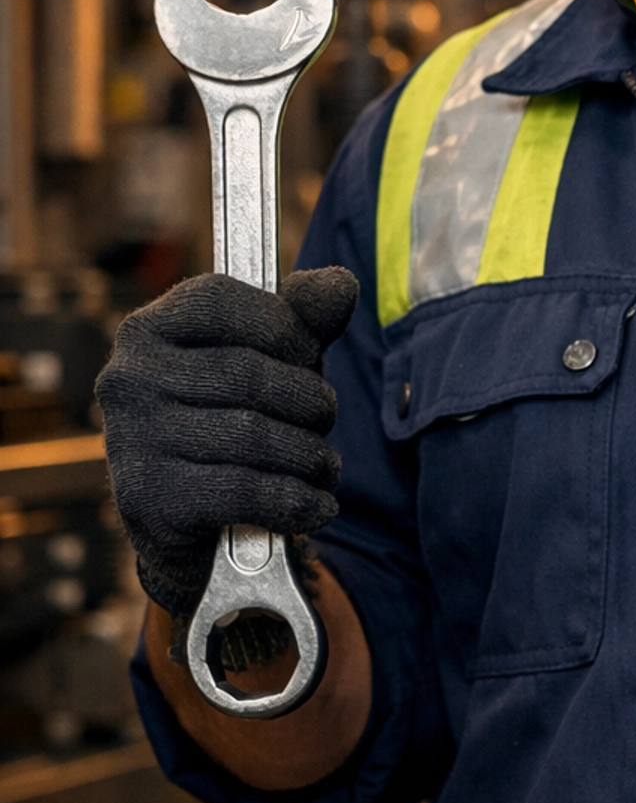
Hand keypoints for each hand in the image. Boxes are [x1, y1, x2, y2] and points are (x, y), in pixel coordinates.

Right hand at [97, 268, 358, 616]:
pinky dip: (298, 501)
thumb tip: (341, 285)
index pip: (219, 301)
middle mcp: (128, 379)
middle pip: (248, 374)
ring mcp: (131, 440)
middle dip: (310, 400)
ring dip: (310, 456)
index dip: (282, 324)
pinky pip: (246, 492)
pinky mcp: (148, 500)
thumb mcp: (266, 356)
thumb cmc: (228, 416)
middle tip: (324, 419)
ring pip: (254, 437)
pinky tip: (318, 505)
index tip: (311, 353)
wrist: (181, 518)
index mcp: (146, 329)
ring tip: (325, 465)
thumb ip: (304, 316)